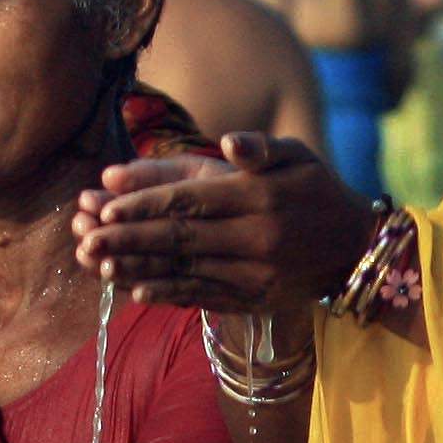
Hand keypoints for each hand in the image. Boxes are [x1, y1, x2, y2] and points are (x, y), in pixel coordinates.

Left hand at [71, 132, 375, 312]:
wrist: (358, 249)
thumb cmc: (318, 192)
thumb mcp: (298, 156)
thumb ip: (258, 148)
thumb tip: (226, 143)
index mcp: (259, 196)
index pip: (189, 200)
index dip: (142, 204)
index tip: (102, 205)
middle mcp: (256, 237)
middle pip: (178, 238)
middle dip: (127, 239)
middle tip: (85, 239)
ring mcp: (256, 273)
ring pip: (185, 270)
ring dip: (137, 268)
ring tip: (98, 265)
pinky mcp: (257, 300)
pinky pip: (205, 297)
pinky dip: (169, 293)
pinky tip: (136, 289)